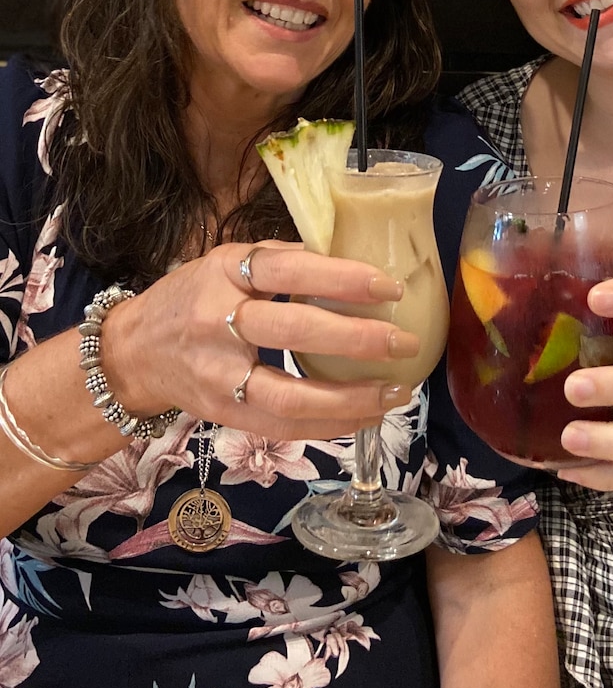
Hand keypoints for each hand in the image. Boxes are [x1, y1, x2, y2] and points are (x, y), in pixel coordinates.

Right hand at [100, 241, 417, 441]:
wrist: (133, 353)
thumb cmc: (191, 298)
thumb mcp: (223, 262)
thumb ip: (278, 262)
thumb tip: (349, 260)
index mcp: (222, 273)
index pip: (288, 270)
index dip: (341, 278)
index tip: (390, 286)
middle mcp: (217, 322)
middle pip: (296, 332)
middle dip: (359, 340)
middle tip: (404, 342)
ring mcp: (219, 376)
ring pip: (292, 395)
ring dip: (352, 399)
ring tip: (396, 392)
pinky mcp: (224, 415)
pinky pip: (284, 427)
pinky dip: (330, 425)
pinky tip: (366, 416)